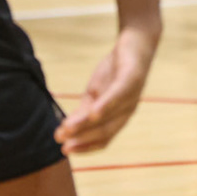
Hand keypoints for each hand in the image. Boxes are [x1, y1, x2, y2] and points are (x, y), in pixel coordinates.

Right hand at [55, 24, 159, 152]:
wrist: (134, 44)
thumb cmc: (114, 72)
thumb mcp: (94, 94)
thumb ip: (83, 112)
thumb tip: (64, 131)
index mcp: (118, 116)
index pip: (103, 138)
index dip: (85, 146)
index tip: (65, 151)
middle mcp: (127, 110)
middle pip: (105, 130)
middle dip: (83, 139)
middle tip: (62, 145)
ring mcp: (132, 95)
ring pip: (108, 114)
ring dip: (86, 124)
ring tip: (67, 130)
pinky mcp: (132, 78)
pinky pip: (119, 93)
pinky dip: (106, 105)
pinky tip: (94, 112)